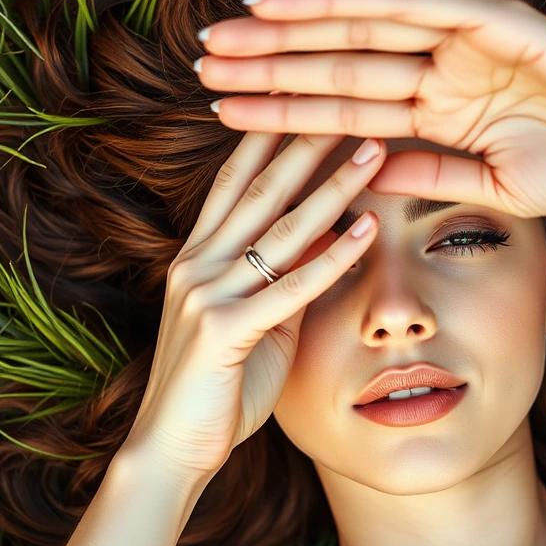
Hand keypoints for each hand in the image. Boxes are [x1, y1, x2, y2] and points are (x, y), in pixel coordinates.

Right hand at [122, 130, 384, 491]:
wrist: (171, 448)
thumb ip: (285, 283)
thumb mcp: (258, 325)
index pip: (234, 181)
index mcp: (197, 258)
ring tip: (373, 149)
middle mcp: (197, 264)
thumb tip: (327, 242)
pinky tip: (368, 227)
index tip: (307, 98)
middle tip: (352, 102)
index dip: (269, 136)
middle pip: (260, 189)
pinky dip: (333, 256)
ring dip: (332, 185)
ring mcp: (206, 294)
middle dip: (306, 142)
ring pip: (280, 228)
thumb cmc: (217, 388)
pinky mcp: (224, 329)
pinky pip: (291, 286)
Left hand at [195, 0, 545, 218]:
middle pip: (338, 65)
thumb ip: (426, 173)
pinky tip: (290, 4)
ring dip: (290, 33)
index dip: (285, 110)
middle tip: (202, 62)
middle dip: (269, 67)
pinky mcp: (491, 20)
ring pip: (359, 31)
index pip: (346, 111)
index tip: (227, 111)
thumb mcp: (488, 184)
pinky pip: (408, 7)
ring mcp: (462, 41)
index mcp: (440, 111)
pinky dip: (348, 2)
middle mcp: (441, 70)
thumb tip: (365, 177)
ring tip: (225, 34)